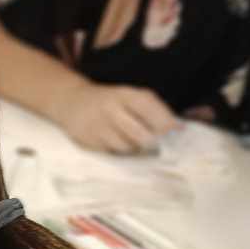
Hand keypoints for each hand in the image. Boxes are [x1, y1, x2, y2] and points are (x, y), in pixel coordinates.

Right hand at [54, 81, 181, 154]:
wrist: (71, 102)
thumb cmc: (110, 101)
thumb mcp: (129, 95)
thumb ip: (152, 108)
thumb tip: (178, 128)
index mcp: (124, 94)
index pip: (150, 108)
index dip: (166, 121)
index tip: (176, 129)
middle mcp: (110, 110)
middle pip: (141, 134)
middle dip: (153, 140)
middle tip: (156, 141)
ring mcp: (98, 127)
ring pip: (128, 147)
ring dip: (137, 148)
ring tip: (136, 141)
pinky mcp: (89, 142)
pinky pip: (113, 153)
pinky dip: (121, 152)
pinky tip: (119, 143)